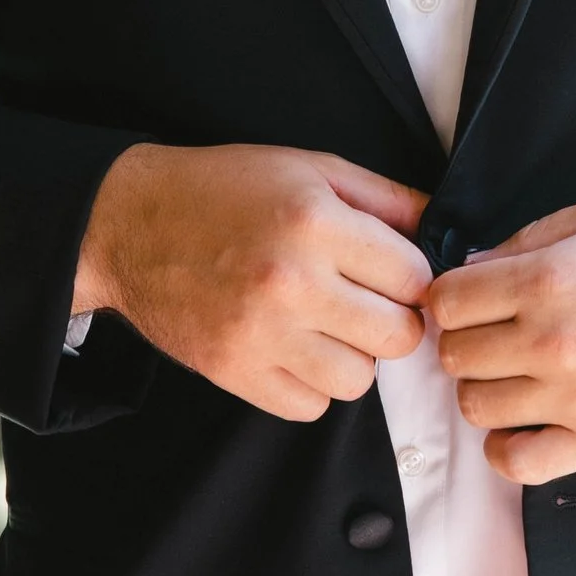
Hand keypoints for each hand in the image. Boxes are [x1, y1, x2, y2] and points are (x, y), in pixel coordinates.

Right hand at [74, 143, 430, 419]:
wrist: (130, 224)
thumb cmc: (224, 190)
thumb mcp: (309, 169)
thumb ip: (385, 199)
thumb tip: (444, 231)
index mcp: (315, 223)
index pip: (415, 277)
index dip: (411, 277)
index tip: (392, 273)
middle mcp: (292, 282)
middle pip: (398, 337)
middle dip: (392, 321)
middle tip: (365, 304)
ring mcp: (261, 334)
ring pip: (358, 380)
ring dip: (352, 357)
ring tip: (325, 326)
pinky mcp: (233, 371)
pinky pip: (309, 407)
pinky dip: (310, 385)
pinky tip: (293, 348)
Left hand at [427, 194, 575, 482]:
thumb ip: (531, 237)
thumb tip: (476, 268)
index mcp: (549, 276)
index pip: (446, 301)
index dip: (451, 298)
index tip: (470, 302)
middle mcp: (554, 339)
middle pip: (455, 355)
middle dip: (468, 342)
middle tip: (498, 336)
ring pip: (477, 408)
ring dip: (488, 390)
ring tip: (518, 375)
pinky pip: (517, 462)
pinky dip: (507, 448)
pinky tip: (528, 423)